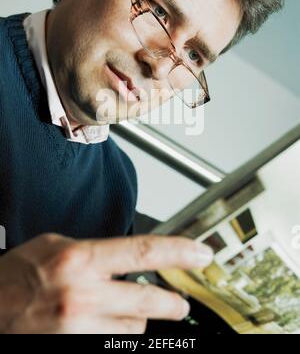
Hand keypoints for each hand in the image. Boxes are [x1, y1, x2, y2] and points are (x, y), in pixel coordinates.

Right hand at [0, 233, 212, 333]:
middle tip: (181, 303)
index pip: (142, 252)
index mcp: (79, 260)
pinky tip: (107, 323)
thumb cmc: (16, 276)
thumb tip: (124, 257)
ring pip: (133, 328)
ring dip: (137, 319)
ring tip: (126, 311)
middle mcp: (82, 296)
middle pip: (148, 301)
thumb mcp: (54, 245)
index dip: (178, 252)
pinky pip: (113, 343)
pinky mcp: (77, 346)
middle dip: (173, 304)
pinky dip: (117, 334)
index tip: (201, 255)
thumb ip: (92, 250)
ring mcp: (79, 328)